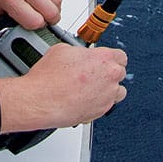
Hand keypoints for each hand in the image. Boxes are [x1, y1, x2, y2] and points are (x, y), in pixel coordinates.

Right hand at [0, 43, 127, 132]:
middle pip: (120, 73)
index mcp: (103, 58)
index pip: (121, 55)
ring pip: (118, 92)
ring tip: (93, 87)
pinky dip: (99, 102)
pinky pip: (107, 105)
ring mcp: (107, 97)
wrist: (41, 100)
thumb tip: (80, 54)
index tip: (106, 59)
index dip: (112, 57)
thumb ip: (80, 51)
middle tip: (95, 72)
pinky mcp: (100, 112)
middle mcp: (109, 77)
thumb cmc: (49, 77)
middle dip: (109, 72)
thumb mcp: (62, 49)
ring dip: (109, 89)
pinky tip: (85, 98)